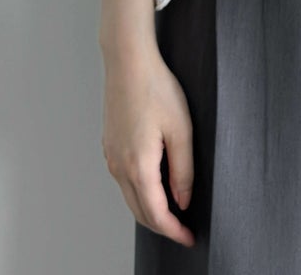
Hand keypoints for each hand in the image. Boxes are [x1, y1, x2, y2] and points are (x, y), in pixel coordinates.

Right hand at [101, 49, 195, 247]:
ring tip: (175, 211)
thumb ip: (183, 169)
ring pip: (130, 197)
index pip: (156, 213)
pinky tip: (156, 185)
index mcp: (138, 166)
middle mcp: (119, 166)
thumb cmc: (157, 89)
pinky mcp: (110, 145)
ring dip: (150, 209)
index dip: (174, 230)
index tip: (190, 238)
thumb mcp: (181, 129)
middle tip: (185, 230)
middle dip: (163, 226)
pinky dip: (140, 192)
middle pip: (140, 211)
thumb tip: (183, 200)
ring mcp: (111, 156)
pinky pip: (124, 180)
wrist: (128, 63)